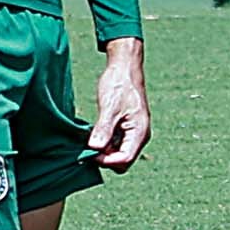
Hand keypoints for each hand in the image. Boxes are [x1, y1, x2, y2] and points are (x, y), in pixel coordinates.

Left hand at [87, 36, 152, 172]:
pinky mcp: (126, 128)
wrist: (124, 67)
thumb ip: (104, 129)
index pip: (124, 159)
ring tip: (90, 137)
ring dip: (103, 151)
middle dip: (105, 158)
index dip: (106, 160)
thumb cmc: (119, 84)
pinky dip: (104, 143)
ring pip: (118, 154)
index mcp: (140, 132)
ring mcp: (133, 133)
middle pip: (122, 161)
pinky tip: (93, 133)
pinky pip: (115, 144)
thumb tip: (95, 148)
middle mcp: (139, 136)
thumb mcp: (109, 106)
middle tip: (89, 145)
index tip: (89, 151)